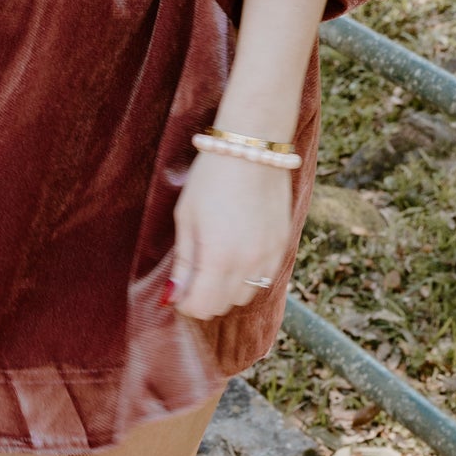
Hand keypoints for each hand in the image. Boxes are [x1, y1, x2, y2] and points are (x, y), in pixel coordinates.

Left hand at [168, 151, 293, 318]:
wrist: (252, 149)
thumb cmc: (211, 179)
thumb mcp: (186, 217)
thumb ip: (183, 262)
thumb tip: (173, 295)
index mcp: (218, 258)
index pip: (201, 306)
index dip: (185, 303)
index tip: (178, 290)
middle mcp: (247, 263)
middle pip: (222, 305)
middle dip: (204, 297)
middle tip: (193, 276)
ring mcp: (269, 256)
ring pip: (246, 295)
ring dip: (228, 289)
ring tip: (216, 262)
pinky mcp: (283, 245)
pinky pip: (265, 277)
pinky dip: (249, 276)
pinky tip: (238, 253)